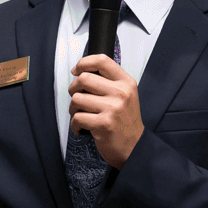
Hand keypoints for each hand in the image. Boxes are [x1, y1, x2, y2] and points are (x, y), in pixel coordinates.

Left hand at [68, 54, 143, 168]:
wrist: (135, 147)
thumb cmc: (125, 121)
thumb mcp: (125, 95)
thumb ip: (108, 82)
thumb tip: (81, 71)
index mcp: (126, 82)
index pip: (101, 60)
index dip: (83, 63)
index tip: (76, 71)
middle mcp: (121, 93)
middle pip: (83, 79)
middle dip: (73, 89)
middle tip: (77, 99)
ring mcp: (113, 108)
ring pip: (77, 99)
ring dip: (73, 109)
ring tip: (82, 116)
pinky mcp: (103, 124)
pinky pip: (77, 118)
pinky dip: (75, 125)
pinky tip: (82, 128)